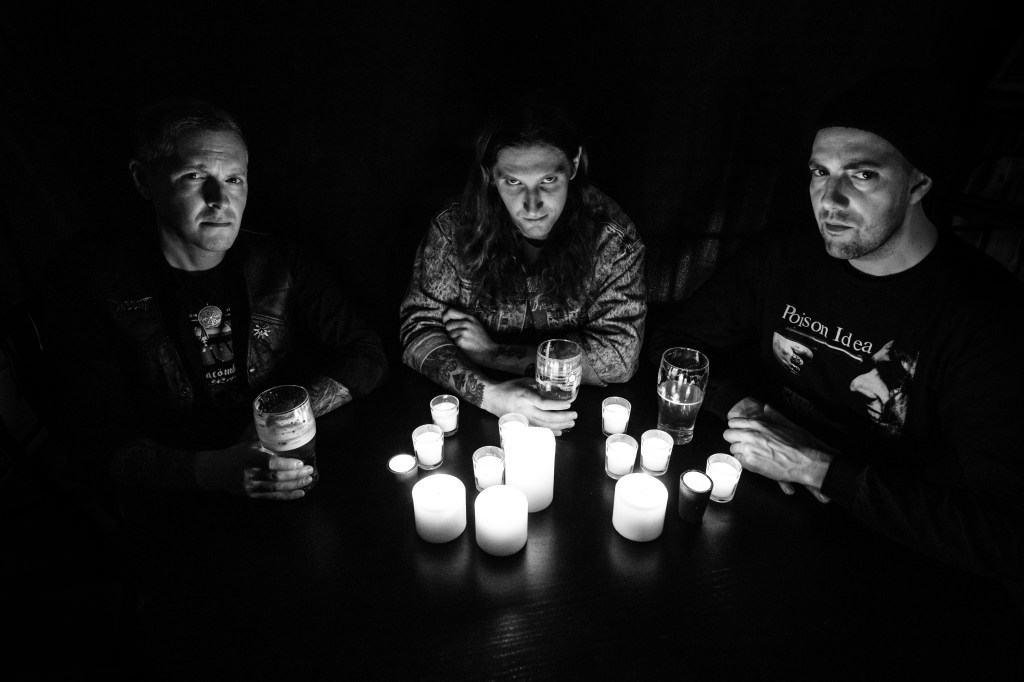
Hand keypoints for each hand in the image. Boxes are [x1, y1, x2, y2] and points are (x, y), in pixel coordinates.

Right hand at [195, 441, 313, 500]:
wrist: (215, 471)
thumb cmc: (236, 454)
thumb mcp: (249, 445)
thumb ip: (267, 444)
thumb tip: (288, 437)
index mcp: (248, 458)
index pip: (269, 463)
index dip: (286, 464)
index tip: (300, 462)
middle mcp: (249, 474)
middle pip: (276, 477)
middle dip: (295, 475)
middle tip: (309, 470)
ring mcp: (250, 487)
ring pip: (276, 488)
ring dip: (295, 485)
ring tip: (308, 479)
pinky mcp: (252, 495)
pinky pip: (273, 497)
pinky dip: (288, 495)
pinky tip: (300, 492)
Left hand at [442, 308, 497, 367]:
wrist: (489, 352)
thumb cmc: (481, 339)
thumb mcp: (475, 324)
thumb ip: (464, 319)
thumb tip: (447, 318)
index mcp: (470, 317)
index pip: (450, 311)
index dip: (445, 317)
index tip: (446, 322)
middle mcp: (467, 322)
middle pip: (448, 324)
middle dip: (450, 330)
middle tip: (458, 335)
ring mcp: (464, 331)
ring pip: (449, 333)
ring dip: (454, 338)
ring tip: (464, 340)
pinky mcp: (461, 340)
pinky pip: (453, 341)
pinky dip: (457, 344)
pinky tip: (465, 345)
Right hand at [484, 377, 576, 435]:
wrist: (492, 398)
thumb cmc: (508, 388)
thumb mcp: (524, 382)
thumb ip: (538, 386)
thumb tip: (554, 390)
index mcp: (525, 396)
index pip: (543, 403)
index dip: (557, 405)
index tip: (569, 404)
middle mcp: (524, 409)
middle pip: (546, 417)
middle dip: (563, 418)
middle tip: (574, 416)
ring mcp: (522, 419)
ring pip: (544, 426)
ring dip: (559, 426)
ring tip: (571, 423)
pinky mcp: (521, 425)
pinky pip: (538, 430)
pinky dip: (550, 432)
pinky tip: (559, 431)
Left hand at [723, 399, 832, 500]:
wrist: (805, 462)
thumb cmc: (799, 444)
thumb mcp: (787, 423)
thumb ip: (774, 414)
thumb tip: (767, 407)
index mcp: (758, 424)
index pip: (734, 422)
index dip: (736, 427)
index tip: (740, 432)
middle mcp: (751, 435)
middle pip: (728, 435)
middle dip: (734, 439)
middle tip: (744, 444)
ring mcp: (749, 449)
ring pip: (732, 449)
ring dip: (740, 451)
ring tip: (752, 454)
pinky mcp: (751, 463)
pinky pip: (738, 461)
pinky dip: (744, 462)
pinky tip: (754, 462)